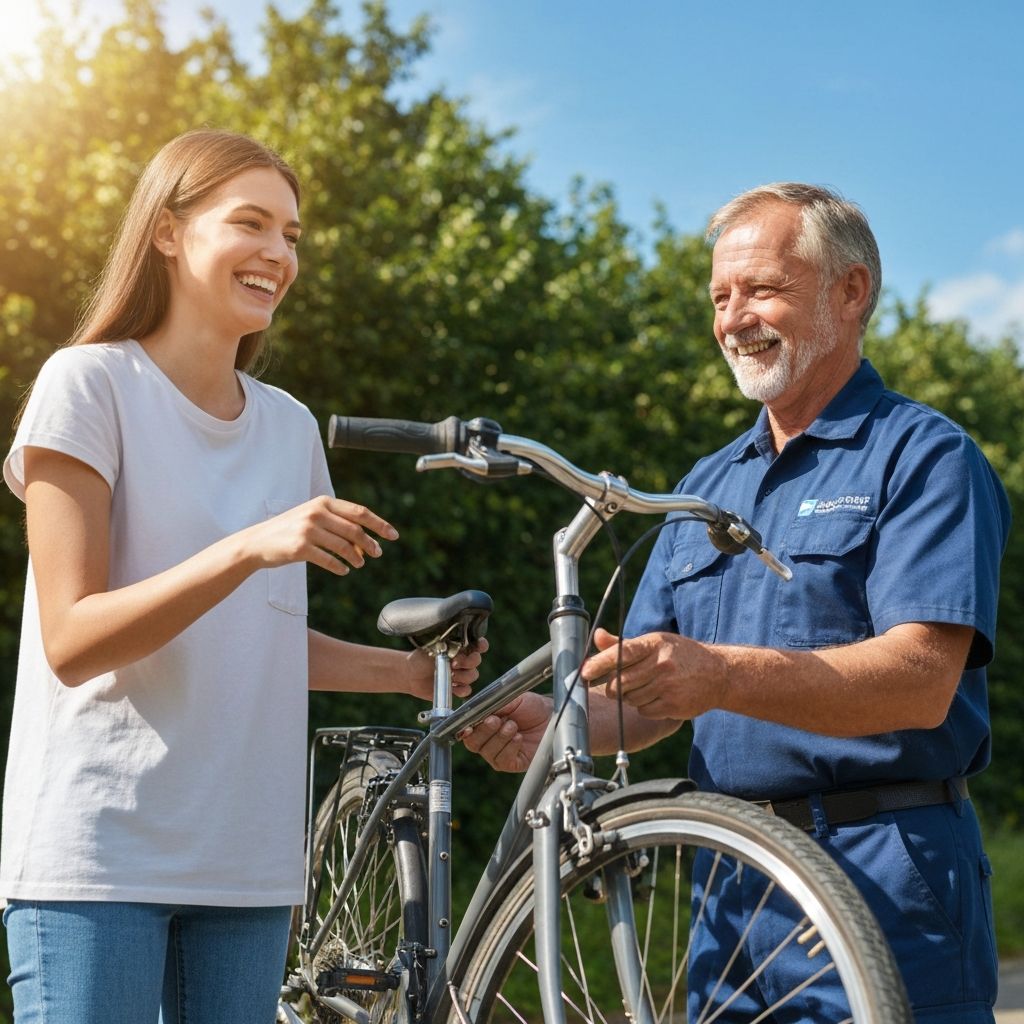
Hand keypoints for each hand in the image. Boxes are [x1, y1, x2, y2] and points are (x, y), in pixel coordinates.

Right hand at [243, 496, 397, 575]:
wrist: (257, 542)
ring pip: (344, 546)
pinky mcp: (300, 548)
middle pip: (355, 530)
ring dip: (356, 557)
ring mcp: (307, 530)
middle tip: (378, 554)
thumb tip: (366, 542)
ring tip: (359, 564)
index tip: (394, 535)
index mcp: (322, 502)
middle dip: (370, 544)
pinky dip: (340, 567)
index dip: (379, 524)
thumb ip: (337, 523)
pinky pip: (329, 560)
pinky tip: (344, 570)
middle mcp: (316, 513)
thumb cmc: (290, 531)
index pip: (359, 512)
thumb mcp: (313, 518)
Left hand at [405, 638, 489, 700]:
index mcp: (460, 647)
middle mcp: (463, 660)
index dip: (481, 645)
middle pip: (477, 660)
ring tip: (449, 675)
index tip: (477, 647)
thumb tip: (459, 651)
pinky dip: (461, 690)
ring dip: (462, 676)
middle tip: (454, 663)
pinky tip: (452, 688)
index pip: (479, 643)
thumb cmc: (420, 658)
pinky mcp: (457, 688)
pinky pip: (467, 690)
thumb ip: (447, 648)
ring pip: (473, 675)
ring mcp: (461, 674)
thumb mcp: (432, 649)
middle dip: (468, 662)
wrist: (410, 675)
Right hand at [460, 692, 550, 771]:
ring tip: (513, 726)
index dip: (466, 729)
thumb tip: (480, 711)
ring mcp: (500, 753)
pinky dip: (509, 748)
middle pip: (473, 743)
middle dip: (484, 731)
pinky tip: (518, 738)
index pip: (467, 730)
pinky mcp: (513, 763)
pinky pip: (503, 761)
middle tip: (496, 720)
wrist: (552, 715)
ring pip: (488, 752)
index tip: (471, 725)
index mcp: (484, 723)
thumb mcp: (513, 700)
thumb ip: (495, 705)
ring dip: (500, 738)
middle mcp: (489, 740)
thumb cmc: (533, 706)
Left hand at [580, 627, 721, 719]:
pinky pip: (644, 711)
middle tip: (617, 684)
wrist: (719, 673)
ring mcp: (668, 686)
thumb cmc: (680, 655)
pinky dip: (644, 707)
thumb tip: (597, 636)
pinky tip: (656, 697)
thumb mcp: (656, 643)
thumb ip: (623, 644)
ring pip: (630, 698)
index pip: (622, 653)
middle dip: (612, 686)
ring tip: (645, 687)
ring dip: (630, 696)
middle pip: (621, 682)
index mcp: (655, 644)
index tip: (584, 671)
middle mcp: (662, 664)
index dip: (600, 663)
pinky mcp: (673, 706)